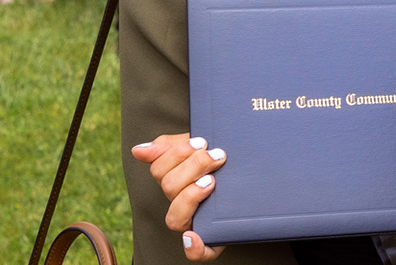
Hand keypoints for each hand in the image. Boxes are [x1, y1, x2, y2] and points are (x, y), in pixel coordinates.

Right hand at [132, 134, 227, 260]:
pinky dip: (193, 248)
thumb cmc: (223, 163)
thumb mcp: (200, 149)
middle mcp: (181, 204)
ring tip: (212, 181)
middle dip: (193, 167)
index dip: (177, 154)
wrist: (256, 180)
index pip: (159, 170)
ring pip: (175, 219)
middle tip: (217, 155)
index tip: (202, 142)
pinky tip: (192, 237)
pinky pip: (197, 254)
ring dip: (190, 197)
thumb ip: (171, 147)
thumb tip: (139, 150)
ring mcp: (194, 223)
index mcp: (175, 182)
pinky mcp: (212, 241)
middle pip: (169, 188)